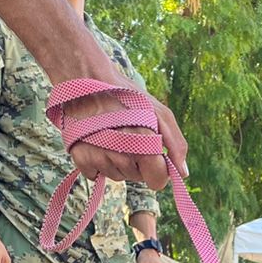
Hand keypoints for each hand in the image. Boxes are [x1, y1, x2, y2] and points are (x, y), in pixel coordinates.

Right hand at [65, 89, 187, 192]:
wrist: (86, 81)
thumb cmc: (126, 96)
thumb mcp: (158, 112)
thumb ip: (175, 143)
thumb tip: (182, 172)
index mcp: (144, 144)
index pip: (156, 181)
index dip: (157, 171)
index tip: (153, 159)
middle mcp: (120, 154)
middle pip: (136, 177)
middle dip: (136, 163)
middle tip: (129, 137)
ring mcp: (99, 157)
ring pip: (116, 176)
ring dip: (117, 162)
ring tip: (112, 136)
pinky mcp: (79, 158)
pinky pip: (95, 174)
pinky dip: (97, 163)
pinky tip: (97, 142)